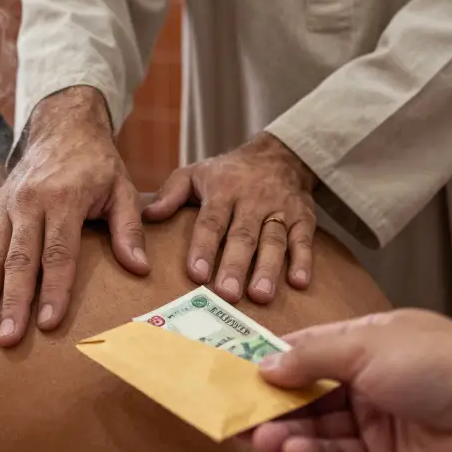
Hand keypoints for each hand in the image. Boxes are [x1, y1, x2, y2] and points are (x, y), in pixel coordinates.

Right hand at [0, 86, 148, 346]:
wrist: (62, 127)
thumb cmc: (97, 165)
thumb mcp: (122, 189)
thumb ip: (128, 229)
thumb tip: (139, 268)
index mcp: (64, 199)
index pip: (59, 252)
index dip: (54, 289)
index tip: (49, 323)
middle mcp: (30, 203)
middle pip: (20, 259)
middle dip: (13, 301)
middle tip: (7, 338)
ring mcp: (7, 205)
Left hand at [143, 133, 316, 303]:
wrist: (278, 154)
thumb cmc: (228, 172)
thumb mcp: (195, 173)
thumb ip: (171, 194)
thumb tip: (147, 216)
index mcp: (223, 191)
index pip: (212, 221)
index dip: (204, 247)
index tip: (197, 274)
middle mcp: (252, 200)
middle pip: (243, 235)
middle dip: (235, 265)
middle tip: (226, 294)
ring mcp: (280, 210)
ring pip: (274, 240)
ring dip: (268, 269)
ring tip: (259, 296)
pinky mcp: (303, 218)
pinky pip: (304, 240)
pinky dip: (303, 261)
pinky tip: (299, 283)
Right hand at [247, 310, 451, 451]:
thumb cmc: (441, 363)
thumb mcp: (367, 346)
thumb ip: (313, 358)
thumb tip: (266, 365)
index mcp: (365, 341)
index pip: (306, 349)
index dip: (270, 360)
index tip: (232, 371)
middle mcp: (367, 379)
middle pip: (306, 392)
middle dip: (271, 402)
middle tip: (235, 413)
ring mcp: (375, 419)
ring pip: (318, 428)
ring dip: (286, 432)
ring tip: (259, 437)